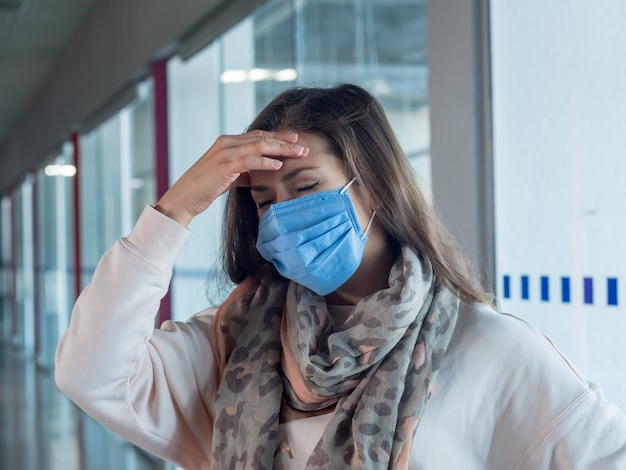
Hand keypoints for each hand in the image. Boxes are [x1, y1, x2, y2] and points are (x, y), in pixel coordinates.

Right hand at [156, 130, 308, 226]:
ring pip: (259, 145)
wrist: (184, 197)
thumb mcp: (228, 176)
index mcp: (228, 142)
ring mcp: (225, 152)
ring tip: (298, 153)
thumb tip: (260, 172)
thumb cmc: (205, 188)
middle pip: (262, 137)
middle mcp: (227, 143)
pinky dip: (265, 161)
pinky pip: (249, 160)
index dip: (278, 137)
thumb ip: (244, 170)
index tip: (296, 141)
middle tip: (304, 146)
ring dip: (281, 149)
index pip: (258, 135)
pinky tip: (278, 164)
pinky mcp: (224, 165)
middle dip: (285, 142)